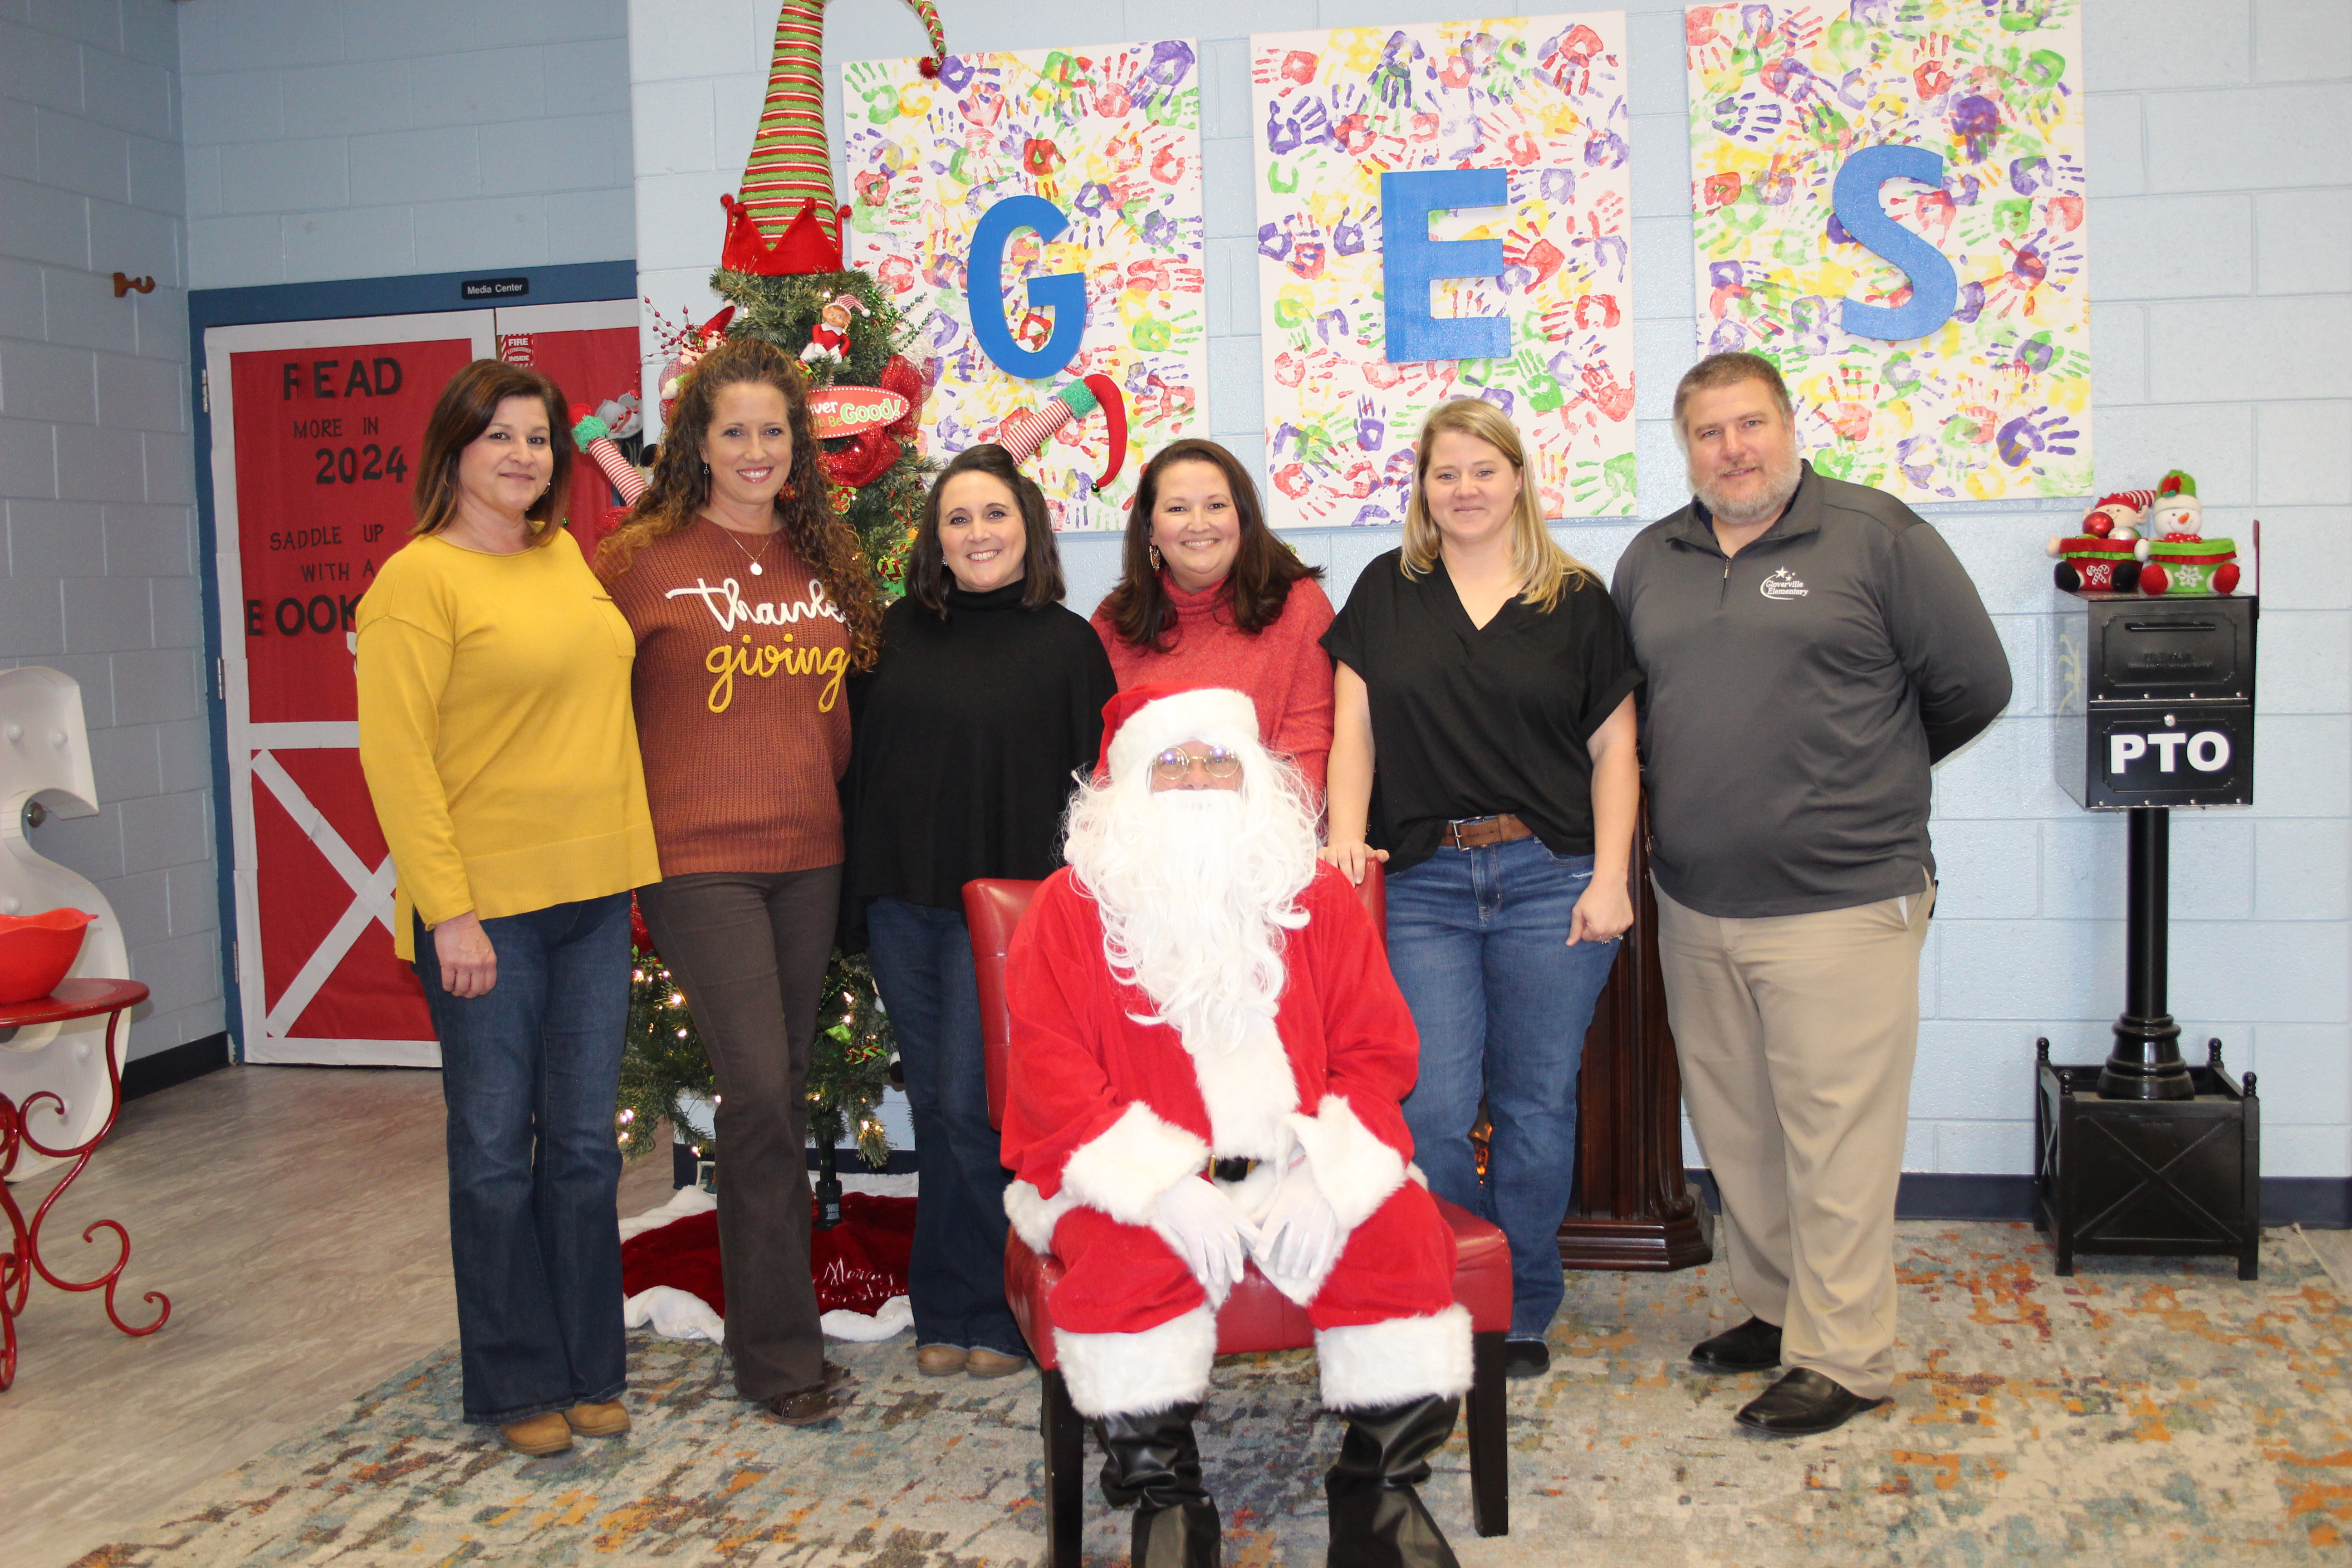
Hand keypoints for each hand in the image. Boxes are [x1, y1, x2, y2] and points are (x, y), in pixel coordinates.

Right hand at [433, 911, 497, 997]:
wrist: (457, 920)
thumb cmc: (472, 932)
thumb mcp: (487, 948)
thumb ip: (486, 962)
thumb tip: (480, 977)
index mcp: (490, 961)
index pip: (489, 985)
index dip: (482, 991)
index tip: (477, 991)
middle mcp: (478, 965)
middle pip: (475, 990)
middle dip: (469, 994)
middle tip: (464, 992)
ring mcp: (463, 965)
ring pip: (461, 988)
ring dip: (457, 992)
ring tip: (455, 990)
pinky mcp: (448, 963)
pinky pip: (448, 982)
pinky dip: (447, 987)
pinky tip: (447, 986)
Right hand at [1152, 1176, 1256, 1296]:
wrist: (1171, 1182)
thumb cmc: (1191, 1189)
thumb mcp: (1215, 1196)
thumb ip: (1225, 1211)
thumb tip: (1232, 1224)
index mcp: (1228, 1209)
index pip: (1247, 1227)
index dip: (1255, 1241)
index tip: (1261, 1254)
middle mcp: (1220, 1219)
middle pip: (1232, 1245)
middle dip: (1235, 1263)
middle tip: (1238, 1278)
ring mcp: (1205, 1226)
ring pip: (1216, 1253)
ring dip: (1218, 1269)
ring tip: (1220, 1281)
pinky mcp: (1190, 1230)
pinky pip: (1198, 1253)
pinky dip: (1201, 1267)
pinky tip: (1203, 1278)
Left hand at [1251, 1160, 1341, 1288]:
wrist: (1325, 1176)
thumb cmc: (1297, 1185)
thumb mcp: (1277, 1194)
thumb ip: (1263, 1212)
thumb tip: (1245, 1226)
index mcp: (1286, 1206)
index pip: (1272, 1229)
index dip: (1264, 1245)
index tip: (1260, 1256)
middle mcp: (1302, 1215)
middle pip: (1290, 1244)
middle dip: (1284, 1261)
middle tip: (1280, 1271)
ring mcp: (1318, 1222)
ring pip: (1307, 1250)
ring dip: (1299, 1265)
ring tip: (1293, 1274)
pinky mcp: (1330, 1227)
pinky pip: (1324, 1249)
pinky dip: (1317, 1264)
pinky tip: (1311, 1274)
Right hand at [1318, 841, 1388, 884]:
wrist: (1344, 843)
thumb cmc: (1358, 853)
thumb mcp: (1370, 852)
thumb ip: (1379, 855)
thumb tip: (1383, 857)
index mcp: (1356, 845)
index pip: (1358, 855)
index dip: (1359, 867)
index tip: (1359, 881)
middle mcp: (1342, 845)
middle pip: (1344, 858)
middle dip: (1347, 873)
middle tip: (1350, 886)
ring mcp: (1331, 849)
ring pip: (1331, 859)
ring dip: (1334, 873)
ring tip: (1337, 886)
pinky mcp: (1321, 852)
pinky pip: (1319, 859)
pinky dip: (1320, 868)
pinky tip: (1323, 879)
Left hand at [1567, 878, 1631, 945]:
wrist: (1610, 882)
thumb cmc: (1591, 895)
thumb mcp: (1578, 911)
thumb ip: (1574, 929)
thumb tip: (1569, 944)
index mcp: (1597, 930)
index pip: (1587, 938)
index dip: (1584, 927)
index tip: (1587, 916)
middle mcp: (1611, 931)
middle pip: (1599, 938)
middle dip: (1595, 930)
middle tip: (1595, 914)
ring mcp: (1622, 927)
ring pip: (1610, 935)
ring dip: (1606, 929)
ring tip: (1604, 913)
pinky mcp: (1629, 921)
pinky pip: (1619, 929)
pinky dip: (1616, 924)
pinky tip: (1613, 912)